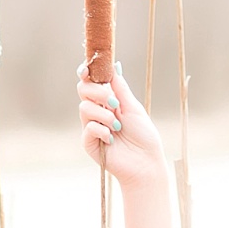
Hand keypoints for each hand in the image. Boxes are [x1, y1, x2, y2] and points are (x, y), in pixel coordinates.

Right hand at [77, 62, 165, 188]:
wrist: (145, 162)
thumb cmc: (143, 136)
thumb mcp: (134, 108)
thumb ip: (120, 88)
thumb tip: (114, 65)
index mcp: (108, 100)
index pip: (92, 82)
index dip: (87, 72)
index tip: (87, 68)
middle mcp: (97, 111)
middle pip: (83, 90)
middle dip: (98, 92)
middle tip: (114, 103)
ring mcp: (91, 126)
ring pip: (84, 108)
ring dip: (104, 115)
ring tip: (118, 126)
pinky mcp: (88, 142)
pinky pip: (88, 128)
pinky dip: (101, 130)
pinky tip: (112, 139)